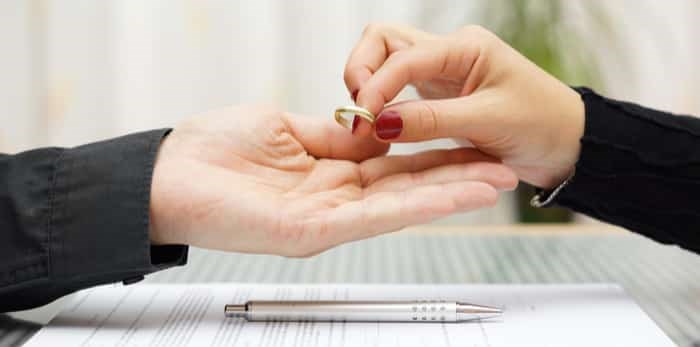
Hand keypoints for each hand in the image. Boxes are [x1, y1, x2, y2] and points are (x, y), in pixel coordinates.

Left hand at [148, 105, 516, 255]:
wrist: (165, 175)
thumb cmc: (213, 150)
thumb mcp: (285, 127)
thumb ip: (333, 134)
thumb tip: (373, 127)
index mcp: (329, 172)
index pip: (394, 164)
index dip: (434, 155)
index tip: (471, 144)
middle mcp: (334, 200)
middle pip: (407, 188)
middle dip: (457, 177)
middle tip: (503, 169)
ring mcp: (326, 219)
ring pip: (401, 205)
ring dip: (450, 194)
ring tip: (496, 182)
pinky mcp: (312, 231)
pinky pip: (374, 216)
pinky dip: (418, 204)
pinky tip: (453, 194)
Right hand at [344, 24, 584, 188]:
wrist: (567, 144)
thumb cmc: (542, 125)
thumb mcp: (488, 122)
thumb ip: (431, 120)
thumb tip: (379, 122)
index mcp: (465, 48)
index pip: (402, 55)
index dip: (376, 85)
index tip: (363, 119)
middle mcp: (448, 53)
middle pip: (383, 41)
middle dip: (361, 71)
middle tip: (356, 112)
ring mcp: (441, 72)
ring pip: (385, 61)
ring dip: (368, 85)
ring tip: (365, 121)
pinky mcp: (437, 94)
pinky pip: (397, 88)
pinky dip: (381, 102)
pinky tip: (379, 125)